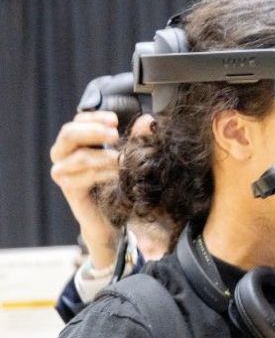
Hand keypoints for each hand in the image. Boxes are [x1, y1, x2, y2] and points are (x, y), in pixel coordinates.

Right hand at [50, 111, 152, 268]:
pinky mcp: (68, 188)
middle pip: (69, 133)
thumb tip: (149, 120)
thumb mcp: (126, 157)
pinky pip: (83, 177)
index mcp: (75, 141)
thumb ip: (135, 138)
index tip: (115, 121)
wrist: (109, 219)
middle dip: (94, 132)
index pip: (78, 120)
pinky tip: (117, 176)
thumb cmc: (116, 184)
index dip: (95, 118)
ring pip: (80, 156)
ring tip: (123, 161)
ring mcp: (62, 172)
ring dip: (104, 157)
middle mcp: (62, 154)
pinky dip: (103, 174)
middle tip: (115, 135)